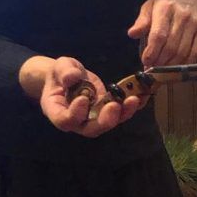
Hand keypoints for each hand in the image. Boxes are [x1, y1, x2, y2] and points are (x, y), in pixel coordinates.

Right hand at [20, 56, 141, 136]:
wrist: (70, 77)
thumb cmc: (61, 73)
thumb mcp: (60, 67)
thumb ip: (65, 72)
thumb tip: (73, 77)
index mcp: (57, 111)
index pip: (66, 120)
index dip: (75, 113)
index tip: (83, 99)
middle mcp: (76, 121)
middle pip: (90, 129)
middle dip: (104, 120)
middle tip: (114, 107)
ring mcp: (93, 119)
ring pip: (107, 124)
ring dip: (122, 114)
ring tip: (133, 100)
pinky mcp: (106, 113)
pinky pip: (118, 114)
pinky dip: (129, 108)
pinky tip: (138, 98)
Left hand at [128, 0, 196, 66]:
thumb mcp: (150, 4)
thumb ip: (142, 21)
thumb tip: (132, 34)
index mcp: (165, 8)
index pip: (159, 35)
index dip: (152, 51)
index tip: (146, 61)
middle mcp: (181, 15)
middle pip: (171, 46)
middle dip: (160, 61)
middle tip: (153, 67)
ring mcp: (194, 23)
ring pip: (183, 51)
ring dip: (172, 64)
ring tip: (163, 68)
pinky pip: (195, 51)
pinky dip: (186, 62)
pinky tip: (177, 65)